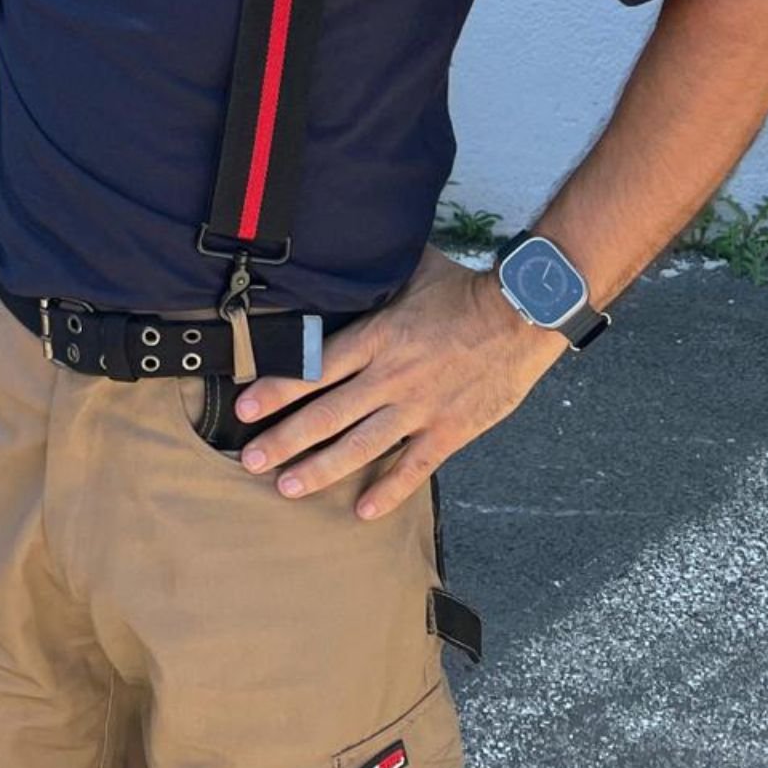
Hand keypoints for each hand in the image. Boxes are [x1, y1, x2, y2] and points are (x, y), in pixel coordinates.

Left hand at [233, 245, 563, 520]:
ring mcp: (418, 409)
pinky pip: (413, 467)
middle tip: (251, 461)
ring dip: (320, 470)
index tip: (245, 408)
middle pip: (326, 414)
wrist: (522, 316)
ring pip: (359, 447)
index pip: (314, 368)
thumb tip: (343, 255)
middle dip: (284, 440)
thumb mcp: (411, 270)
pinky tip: (362, 511)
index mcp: (376, 337)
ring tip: (287, 488)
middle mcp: (389, 377)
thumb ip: (375, 275)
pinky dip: (388, 491)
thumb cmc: (464, 289)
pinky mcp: (449, 431)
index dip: (277, 390)